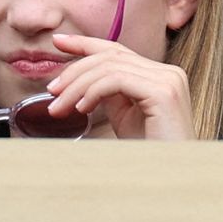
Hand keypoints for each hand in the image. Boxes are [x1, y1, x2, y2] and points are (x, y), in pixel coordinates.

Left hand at [47, 34, 195, 139]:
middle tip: (52, 90)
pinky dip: (92, 91)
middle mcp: (167, 71)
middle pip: (110, 56)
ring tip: (60, 106)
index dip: (85, 42)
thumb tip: (82, 78)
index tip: (59, 41)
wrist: (170, 180)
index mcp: (159, 74)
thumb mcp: (124, 115)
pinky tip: (80, 108)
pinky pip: (117, 80)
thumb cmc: (148, 153)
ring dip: (77, 85)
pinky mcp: (163, 92)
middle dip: (75, 70)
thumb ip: (109, 91)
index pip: (117, 50)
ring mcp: (168, 79)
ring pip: (110, 67)